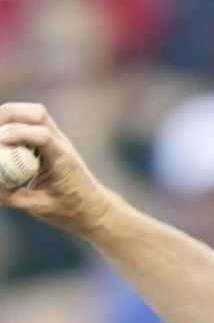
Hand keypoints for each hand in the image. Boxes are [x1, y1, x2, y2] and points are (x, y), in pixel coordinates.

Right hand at [0, 102, 115, 236]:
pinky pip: (32, 122)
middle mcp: (61, 144)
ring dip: (10, 116)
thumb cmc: (69, 209)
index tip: (0, 140)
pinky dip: (14, 123)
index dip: (19, 133)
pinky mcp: (51, 140)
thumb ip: (10, 196)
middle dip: (8, 115)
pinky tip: (2, 138)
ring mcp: (57, 139)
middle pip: (37, 114)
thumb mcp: (38, 207)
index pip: (43, 136)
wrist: (94, 207)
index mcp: (62, 161)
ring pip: (35, 113)